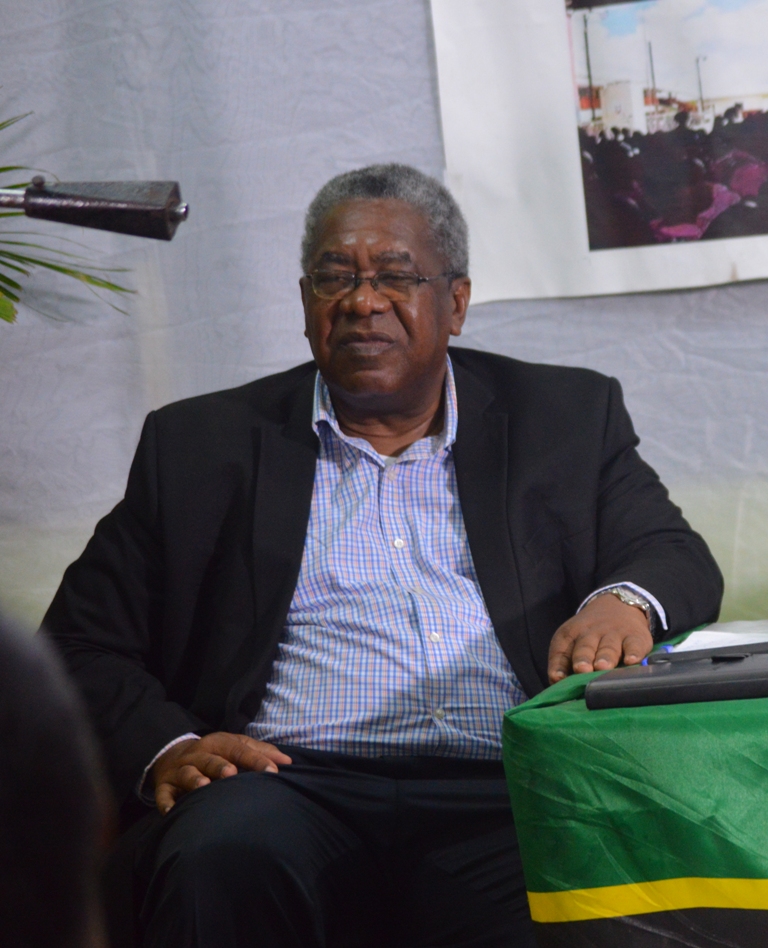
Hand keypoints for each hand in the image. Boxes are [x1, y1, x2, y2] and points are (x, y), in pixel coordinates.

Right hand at [152, 732, 291, 813]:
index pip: (239, 749)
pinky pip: (163, 795)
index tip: (273, 771)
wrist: (172, 756)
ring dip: (195, 780)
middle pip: (211, 759)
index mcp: (219, 743)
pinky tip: (172, 811)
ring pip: (188, 773)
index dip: (255, 759)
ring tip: (204, 787)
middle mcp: (199, 754)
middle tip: (232, 774)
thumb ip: (260, 752)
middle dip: (221, 766)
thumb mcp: (235, 746)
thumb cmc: (214, 754)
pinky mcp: (164, 786)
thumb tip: (287, 761)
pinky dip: (166, 803)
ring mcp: (180, 770)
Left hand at [547, 592, 652, 684]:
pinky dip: (634, 653)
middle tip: (581, 669)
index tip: (557, 677)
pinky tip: (632, 661)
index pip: (561, 650)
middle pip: (585, 647)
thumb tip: (559, 686)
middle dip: (583, 658)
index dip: (558, 664)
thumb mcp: (573, 641)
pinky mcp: (635, 637)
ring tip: (602, 667)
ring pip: (608, 647)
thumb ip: (564, 663)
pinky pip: (634, 645)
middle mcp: (591, 633)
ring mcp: (614, 634)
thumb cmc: (591, 635)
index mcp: (571, 634)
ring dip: (605, 657)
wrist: (620, 604)